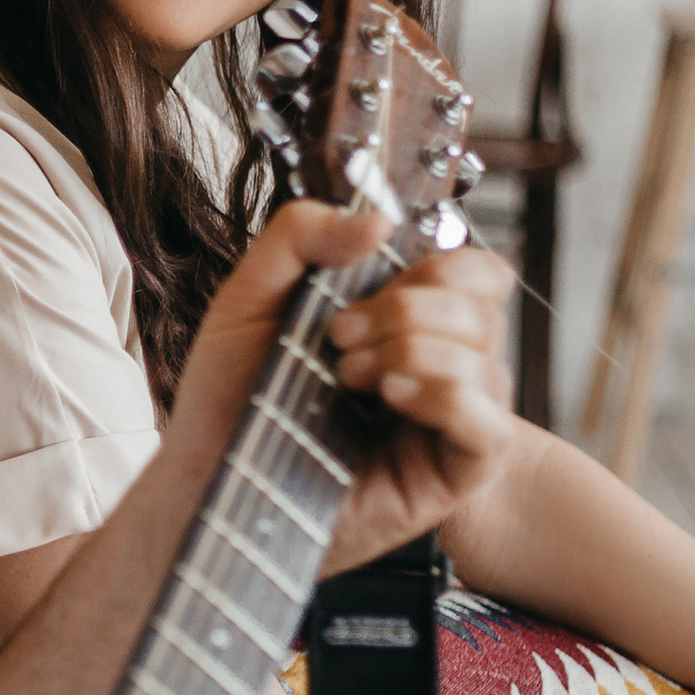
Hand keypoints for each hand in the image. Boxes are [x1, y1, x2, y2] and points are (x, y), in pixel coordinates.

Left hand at [163, 202, 520, 574]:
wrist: (202, 472)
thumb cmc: (229, 395)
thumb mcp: (249, 295)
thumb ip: (299, 236)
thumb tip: (380, 219)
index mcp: (406, 322)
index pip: (474, 272)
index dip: (435, 264)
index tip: (364, 284)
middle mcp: (439, 366)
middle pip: (484, 306)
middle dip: (407, 308)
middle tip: (337, 336)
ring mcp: (450, 421)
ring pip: (488, 358)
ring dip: (410, 349)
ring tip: (346, 377)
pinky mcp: (451, 475)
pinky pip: (492, 426)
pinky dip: (445, 396)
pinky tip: (391, 396)